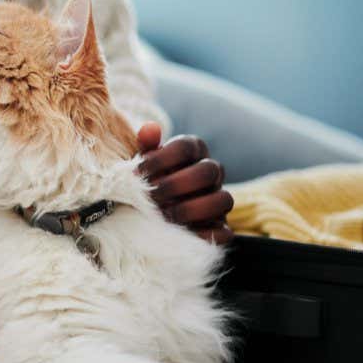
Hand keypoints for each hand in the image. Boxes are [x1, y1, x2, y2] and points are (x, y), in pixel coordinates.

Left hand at [136, 123, 233, 243]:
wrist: (153, 212)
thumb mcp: (145, 164)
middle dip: (177, 184)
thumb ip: (146, 146)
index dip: (161, 159)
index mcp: (194, 152)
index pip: (186, 146)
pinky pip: (224, 232)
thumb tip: (149, 129)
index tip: (137, 173)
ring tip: (165, 215)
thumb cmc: (150, 181)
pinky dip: (203, 234)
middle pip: (209, 170)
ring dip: (192, 209)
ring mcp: (218, 200)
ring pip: (225, 199)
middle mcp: (212, 173)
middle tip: (152, 196)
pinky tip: (179, 234)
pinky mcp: (221, 228)